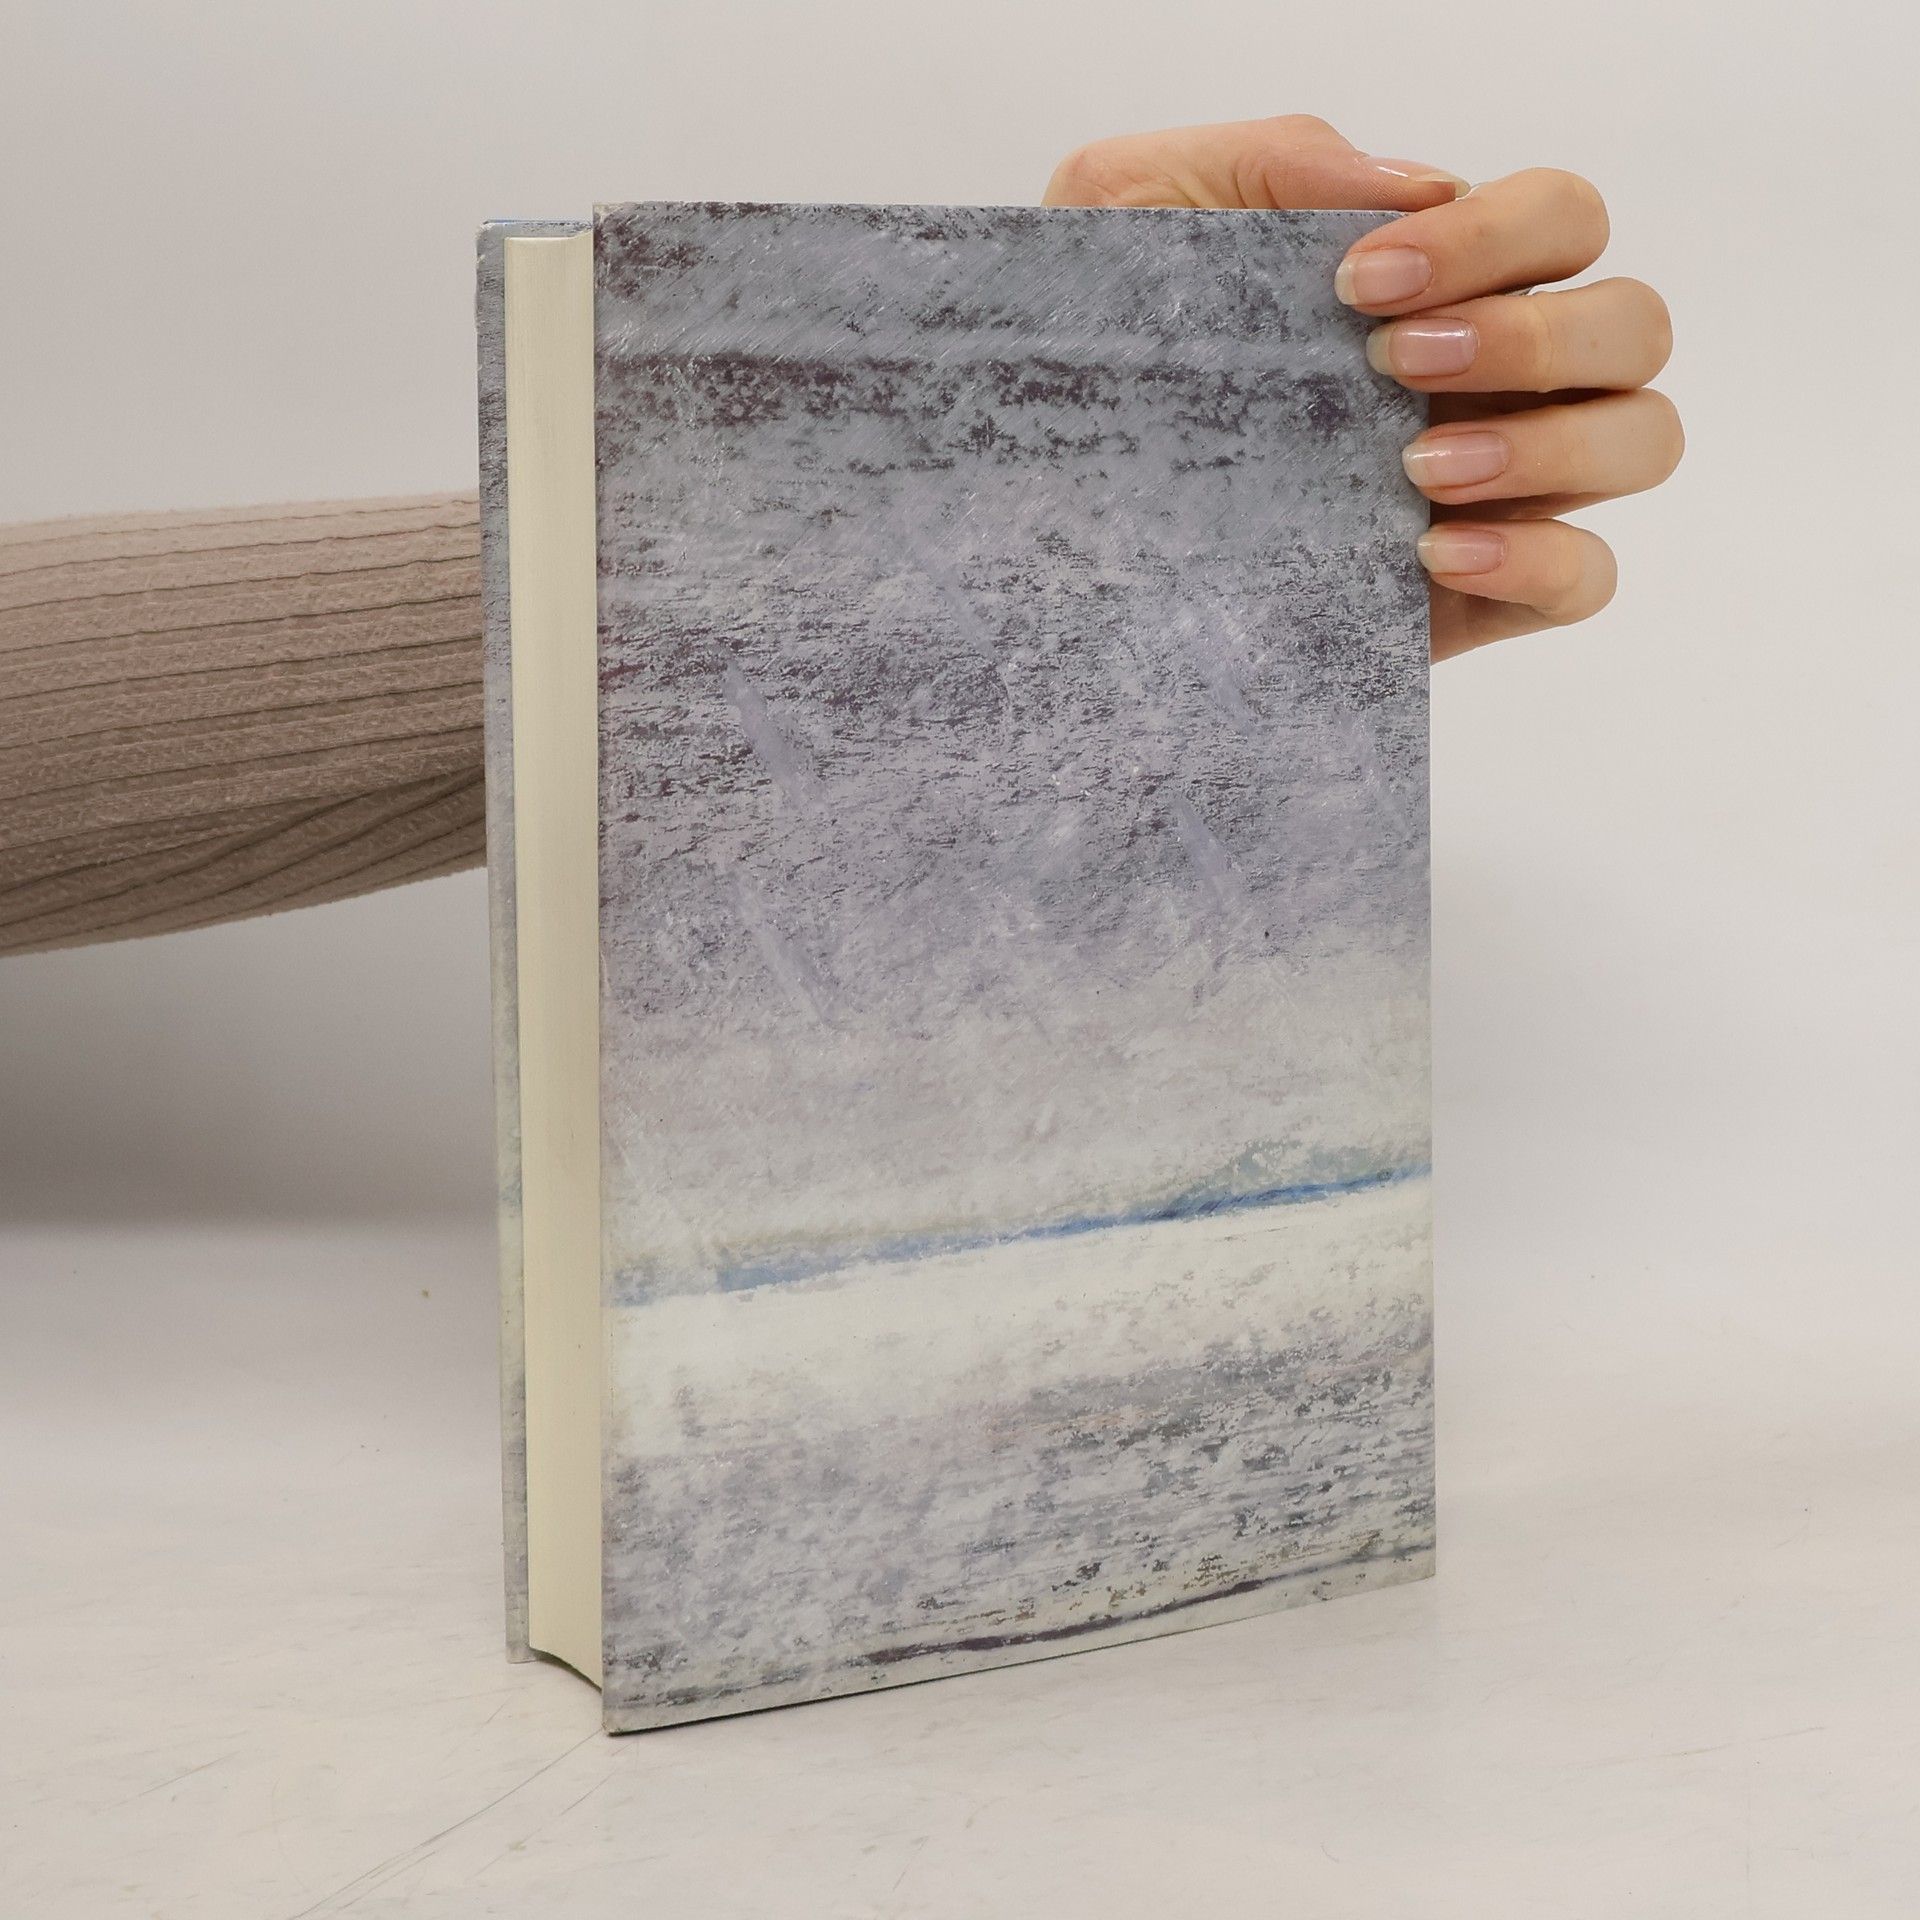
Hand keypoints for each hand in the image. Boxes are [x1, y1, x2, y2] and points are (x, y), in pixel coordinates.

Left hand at [1044, 116, 1680, 659]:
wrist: (1043, 509)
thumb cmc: (1093, 351)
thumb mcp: (1130, 212)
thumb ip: (1263, 161)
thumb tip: (1410, 185)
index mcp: (1441, 282)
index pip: (1562, 220)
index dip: (1499, 234)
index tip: (1359, 281)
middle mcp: (1491, 377)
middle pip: (1634, 323)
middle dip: (1536, 333)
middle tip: (1392, 364)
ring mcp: (1495, 487)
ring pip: (1641, 438)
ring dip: (1553, 441)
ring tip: (1415, 469)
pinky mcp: (1470, 596)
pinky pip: (1587, 576)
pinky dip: (1542, 558)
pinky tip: (1434, 552)